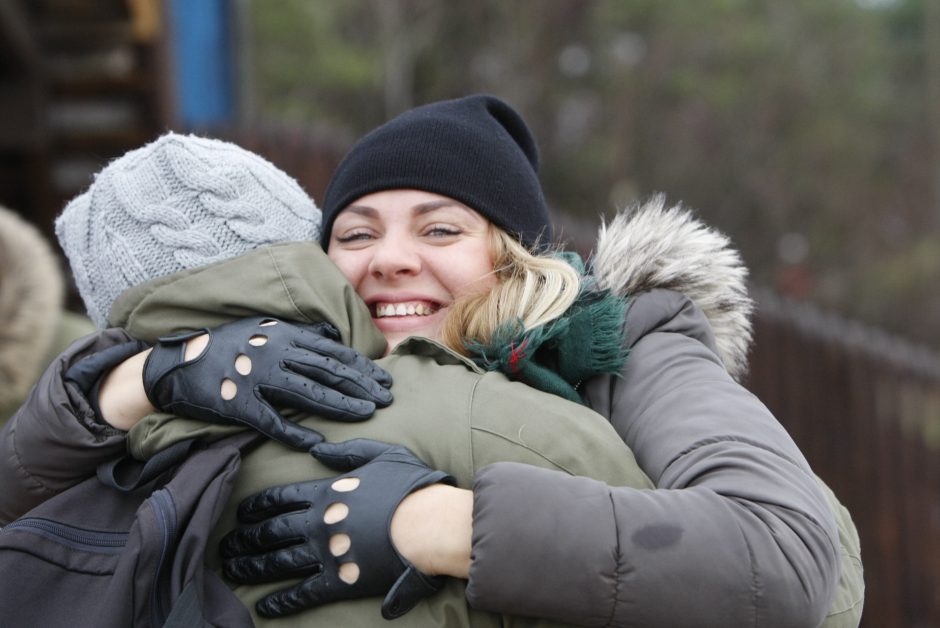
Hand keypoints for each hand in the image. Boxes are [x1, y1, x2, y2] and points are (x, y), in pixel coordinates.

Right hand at [142, 317, 392, 449]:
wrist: (177, 363)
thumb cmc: (226, 345)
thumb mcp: (263, 328)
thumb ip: (298, 333)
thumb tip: (331, 335)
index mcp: (283, 336)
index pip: (332, 353)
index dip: (361, 368)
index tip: (384, 381)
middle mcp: (273, 354)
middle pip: (326, 372)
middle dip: (360, 386)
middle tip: (387, 400)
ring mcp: (256, 378)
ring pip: (306, 393)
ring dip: (339, 405)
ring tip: (366, 415)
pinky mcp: (239, 404)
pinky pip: (271, 421)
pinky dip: (295, 432)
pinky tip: (317, 443)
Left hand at [219, 439, 454, 618]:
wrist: (429, 524)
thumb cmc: (411, 487)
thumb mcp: (381, 455)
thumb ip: (347, 452)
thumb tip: (317, 450)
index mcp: (326, 492)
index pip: (280, 499)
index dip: (257, 507)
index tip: (241, 514)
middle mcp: (318, 522)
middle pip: (270, 531)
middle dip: (245, 539)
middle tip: (225, 547)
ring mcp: (325, 553)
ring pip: (277, 562)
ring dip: (251, 567)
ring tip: (232, 572)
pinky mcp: (338, 581)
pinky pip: (301, 593)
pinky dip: (280, 601)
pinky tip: (263, 606)